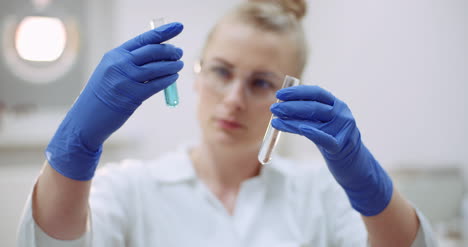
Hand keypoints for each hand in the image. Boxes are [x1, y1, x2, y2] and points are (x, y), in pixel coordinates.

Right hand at [46, 22, 183, 180]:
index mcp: (115, 55)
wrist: (87, 118)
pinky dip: (168, 80)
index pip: (144, 39)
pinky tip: (173, 78)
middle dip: (170, 51)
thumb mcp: (110, 71)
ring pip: (158, 68)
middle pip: (153, 51)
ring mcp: (126, 80)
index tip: (178, 27)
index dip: (164, 33)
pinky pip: (157, 85)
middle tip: (179, 53)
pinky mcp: (133, 96)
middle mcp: (120, 64)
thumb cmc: (103, 94)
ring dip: (173, 66)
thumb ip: (130, 62)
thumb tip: (160, 55)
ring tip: (179, 65)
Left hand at [270, 85, 392, 215]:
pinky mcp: (341, 147)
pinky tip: (300, 128)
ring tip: (276, 121)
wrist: (355, 165)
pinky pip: (324, 139)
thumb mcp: (323, 124)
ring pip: (314, 122)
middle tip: (274, 109)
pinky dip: (312, 132)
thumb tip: (282, 107)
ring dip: (292, 120)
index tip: (279, 95)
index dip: (297, 92)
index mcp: (337, 105)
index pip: (316, 93)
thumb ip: (307, 115)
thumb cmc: (333, 141)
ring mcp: (343, 130)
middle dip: (290, 107)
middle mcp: (342, 114)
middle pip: (313, 107)